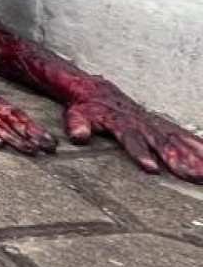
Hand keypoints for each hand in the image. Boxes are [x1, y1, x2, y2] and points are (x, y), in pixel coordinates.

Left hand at [64, 93, 202, 181]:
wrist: (97, 89)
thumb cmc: (86, 106)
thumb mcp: (76, 114)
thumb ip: (77, 125)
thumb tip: (78, 136)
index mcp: (121, 123)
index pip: (132, 140)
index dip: (141, 154)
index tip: (151, 169)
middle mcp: (142, 124)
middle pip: (162, 144)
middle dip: (179, 161)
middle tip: (195, 177)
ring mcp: (154, 125)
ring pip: (178, 142)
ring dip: (194, 157)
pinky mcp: (161, 125)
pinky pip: (184, 136)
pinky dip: (198, 146)